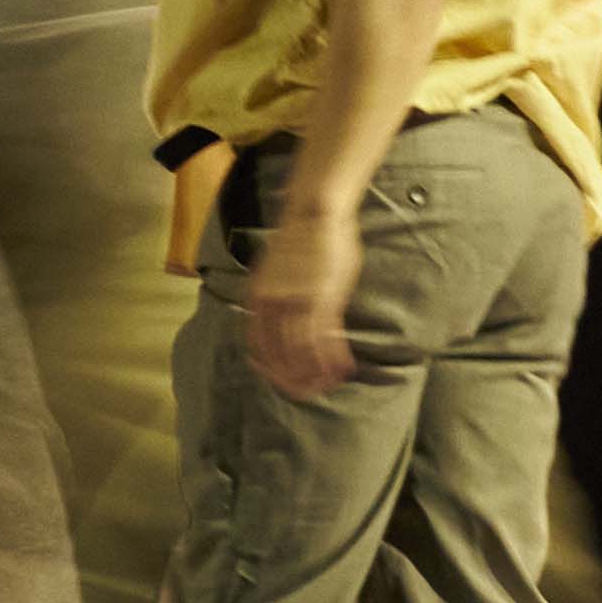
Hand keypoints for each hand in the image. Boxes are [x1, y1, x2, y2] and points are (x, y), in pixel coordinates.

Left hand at [239, 202, 363, 399]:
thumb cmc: (302, 238)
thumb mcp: (278, 271)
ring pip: (301, 355)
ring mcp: (296, 304)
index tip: (284, 379)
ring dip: (316, 375)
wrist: (313, 210)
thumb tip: (288, 317)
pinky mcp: (321, 300)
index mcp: (257, 298)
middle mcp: (272, 305)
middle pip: (278, 358)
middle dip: (294, 381)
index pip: (258, 347)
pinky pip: (325, 341)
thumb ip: (279, 297)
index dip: (270, 369)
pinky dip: (333, 360)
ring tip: (330, 384)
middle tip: (310, 392)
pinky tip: (344, 369)